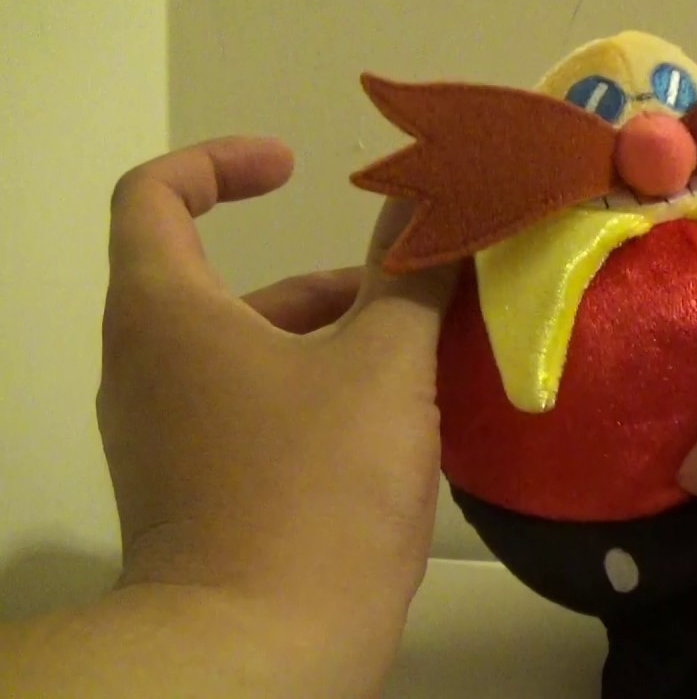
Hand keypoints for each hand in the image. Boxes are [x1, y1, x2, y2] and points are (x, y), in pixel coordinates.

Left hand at [95, 136, 454, 694]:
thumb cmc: (315, 487)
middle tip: (403, 290)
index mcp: (166, 314)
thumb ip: (408, 274)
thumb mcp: (382, 365)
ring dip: (326, 342)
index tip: (294, 170)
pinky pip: (248, 415)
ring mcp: (164, 438)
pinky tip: (392, 431)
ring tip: (419, 362)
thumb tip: (434, 203)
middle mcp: (146, 369)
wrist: (259, 650)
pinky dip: (311, 398)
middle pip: (220, 285)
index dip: (221, 163)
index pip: (155, 195)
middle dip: (319, 279)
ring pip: (243, 357)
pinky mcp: (193, 494)